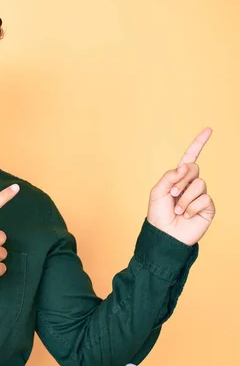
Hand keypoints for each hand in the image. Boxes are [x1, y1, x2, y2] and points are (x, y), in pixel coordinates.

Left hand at [147, 128, 215, 244]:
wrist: (164, 235)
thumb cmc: (158, 215)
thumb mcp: (157, 192)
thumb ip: (169, 176)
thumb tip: (185, 166)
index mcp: (177, 178)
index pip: (190, 158)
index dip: (198, 144)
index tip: (208, 129)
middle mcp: (190, 185)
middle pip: (194, 168)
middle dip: (182, 179)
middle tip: (173, 193)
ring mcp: (200, 196)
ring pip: (200, 184)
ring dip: (185, 197)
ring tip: (177, 209)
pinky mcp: (208, 207)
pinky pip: (204, 199)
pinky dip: (191, 207)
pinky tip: (186, 215)